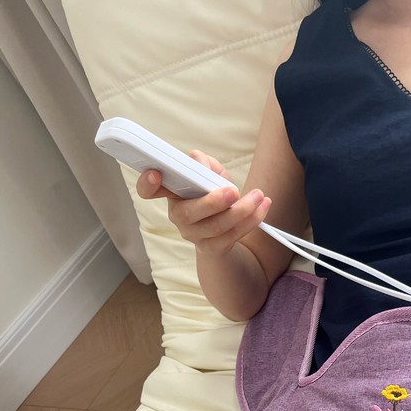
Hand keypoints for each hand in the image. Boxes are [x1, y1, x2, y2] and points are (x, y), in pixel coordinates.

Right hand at [135, 152, 270, 256]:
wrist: (222, 228)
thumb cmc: (211, 192)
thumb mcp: (209, 172)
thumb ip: (203, 163)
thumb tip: (200, 163)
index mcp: (171, 192)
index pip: (148, 190)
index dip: (147, 183)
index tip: (156, 174)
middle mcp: (178, 215)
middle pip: (189, 213)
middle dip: (212, 203)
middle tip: (233, 191)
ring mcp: (194, 234)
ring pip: (216, 227)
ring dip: (241, 211)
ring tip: (259, 196)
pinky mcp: (212, 247)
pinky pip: (232, 236)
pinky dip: (251, 220)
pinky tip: (263, 207)